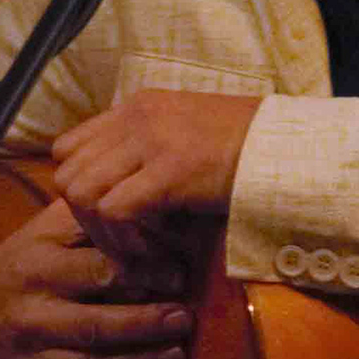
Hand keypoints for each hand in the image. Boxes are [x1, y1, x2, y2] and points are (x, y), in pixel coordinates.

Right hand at [0, 195, 196, 358]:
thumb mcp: (46, 230)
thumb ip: (91, 220)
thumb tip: (148, 214)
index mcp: (36, 269)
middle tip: (183, 319)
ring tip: (177, 354)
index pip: (98, 272)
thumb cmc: (23, 265)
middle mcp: (30, 317)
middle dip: (148, 325)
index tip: (177, 277)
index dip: (145, 275)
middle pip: (97, 327)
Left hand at [48, 90, 261, 260]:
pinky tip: (149, 250)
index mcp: (136, 108)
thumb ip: (148, 149)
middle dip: (82, 217)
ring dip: (100, 231)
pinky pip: (113, 210)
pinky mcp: (170, 170)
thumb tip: (119, 187)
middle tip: (117, 241)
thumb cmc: (249, 149)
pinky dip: (123, 239)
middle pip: (66, 172)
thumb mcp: (187, 134)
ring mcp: (150, 141)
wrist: (292, 146)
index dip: (79, 187)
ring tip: (132, 248)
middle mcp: (135, 117)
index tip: (106, 217)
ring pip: (80, 191)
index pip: (69, 147)